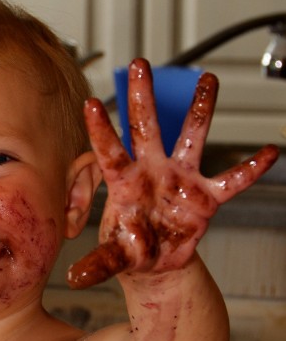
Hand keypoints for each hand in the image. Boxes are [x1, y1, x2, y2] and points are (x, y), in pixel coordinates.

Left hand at [67, 58, 277, 288]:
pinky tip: (270, 152)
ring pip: (192, 137)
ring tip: (209, 79)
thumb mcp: (115, 257)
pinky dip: (250, 168)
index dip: (102, 130)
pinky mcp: (206, 196)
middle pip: (147, 127)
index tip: (91, 102)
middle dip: (144, 96)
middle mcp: (153, 171)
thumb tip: (75, 277)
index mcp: (126, 184)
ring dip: (200, 109)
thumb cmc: (130, 250)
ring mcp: (181, 179)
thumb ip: (99, 263)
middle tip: (140, 62)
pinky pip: (232, 180)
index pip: (111, 152)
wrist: (156, 263)